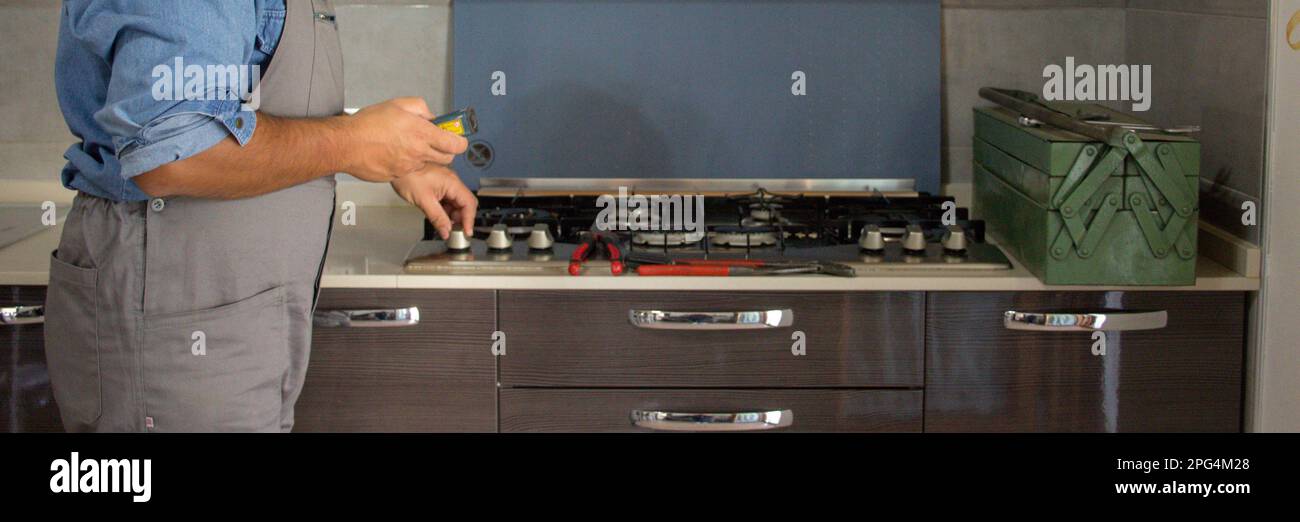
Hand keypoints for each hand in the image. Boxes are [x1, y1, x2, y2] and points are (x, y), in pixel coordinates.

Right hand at [340, 97, 468, 182]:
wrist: (346, 144)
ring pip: (427, 164)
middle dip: (445, 150)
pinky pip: (410, 171)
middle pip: (447, 159)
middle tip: (435, 141)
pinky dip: (407, 163)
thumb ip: (421, 108)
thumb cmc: (368, 124)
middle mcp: (419, 153)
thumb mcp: (399, 104)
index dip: (460, 142)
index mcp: (423, 134)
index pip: (456, 144)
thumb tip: (431, 117)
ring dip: (424, 156)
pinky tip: (394, 153)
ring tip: (406, 144)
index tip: (458, 138)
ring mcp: (409, 167)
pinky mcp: (398, 176)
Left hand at [390, 165, 477, 238]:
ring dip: (452, 216)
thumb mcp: (423, 201)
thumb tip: (446, 231)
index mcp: (452, 182)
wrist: (394, 165)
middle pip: (465, 204)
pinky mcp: (439, 186)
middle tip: (453, 231)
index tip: (466, 232)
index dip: (469, 220)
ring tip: (443, 225)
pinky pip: (448, 201)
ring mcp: (446, 183)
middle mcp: (452, 182)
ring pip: (456, 203)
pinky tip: (438, 216)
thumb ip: (438, 218)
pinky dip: (445, 211)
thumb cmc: (407, 176)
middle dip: (461, 219)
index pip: (469, 203)